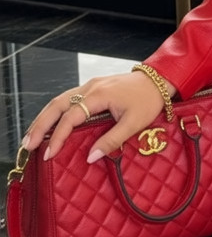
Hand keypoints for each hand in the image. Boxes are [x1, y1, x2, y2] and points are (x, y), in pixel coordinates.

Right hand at [20, 70, 175, 162]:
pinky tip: (48, 123)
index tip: (50, 153)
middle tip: (29, 145)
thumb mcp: (135, 123)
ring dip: (44, 118)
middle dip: (40, 125)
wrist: (159, 79)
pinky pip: (67, 98)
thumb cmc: (149, 100)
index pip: (71, 116)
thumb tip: (90, 157)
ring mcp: (90, 85)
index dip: (59, 136)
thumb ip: (112, 140)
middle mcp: (90, 87)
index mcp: (100, 94)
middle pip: (57, 105)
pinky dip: (54, 112)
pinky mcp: (92, 86)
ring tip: (32, 137)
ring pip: (59, 100)